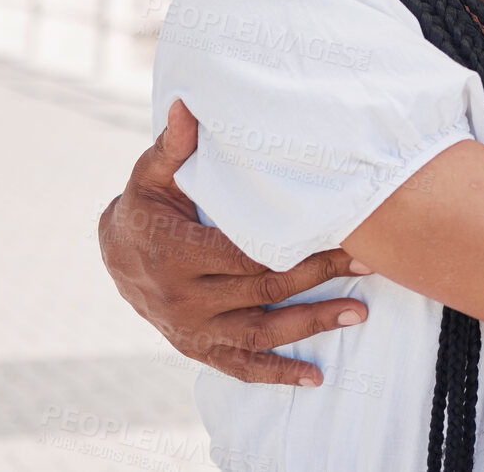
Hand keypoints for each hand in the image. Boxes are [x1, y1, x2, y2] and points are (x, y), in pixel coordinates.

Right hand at [97, 99, 371, 385]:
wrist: (114, 250)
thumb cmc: (146, 201)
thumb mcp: (153, 172)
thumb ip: (176, 145)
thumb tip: (189, 105)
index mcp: (175, 252)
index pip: (245, 251)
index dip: (294, 244)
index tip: (340, 230)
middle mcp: (183, 298)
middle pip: (263, 289)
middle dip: (320, 276)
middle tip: (369, 262)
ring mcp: (190, 329)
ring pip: (259, 334)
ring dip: (312, 325)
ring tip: (360, 313)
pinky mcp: (197, 347)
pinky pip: (239, 367)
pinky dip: (277, 375)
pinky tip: (315, 377)